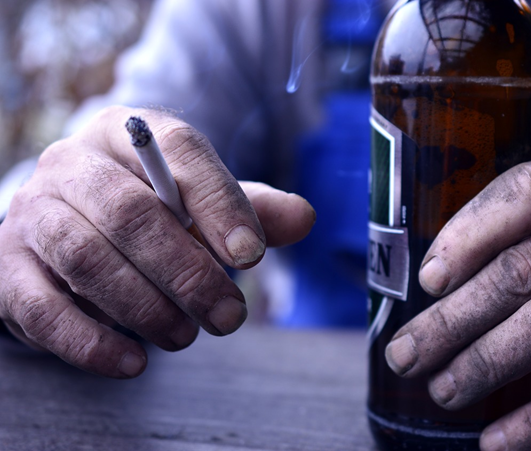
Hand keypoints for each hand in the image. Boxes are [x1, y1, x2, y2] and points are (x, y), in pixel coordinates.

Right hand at [0, 106, 314, 377]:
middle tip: (230, 316)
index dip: (218, 202)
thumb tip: (304, 217)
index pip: (177, 150)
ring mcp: (33, 214)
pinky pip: (42, 307)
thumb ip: (249, 209)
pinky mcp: (8, 268)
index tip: (251, 255)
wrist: (68, 226)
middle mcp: (73, 164)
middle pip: (130, 212)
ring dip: (145, 307)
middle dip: (188, 272)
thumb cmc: (149, 211)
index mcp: (128, 133)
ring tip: (186, 336)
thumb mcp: (200, 201)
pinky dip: (90, 341)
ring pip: (87, 258)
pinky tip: (133, 362)